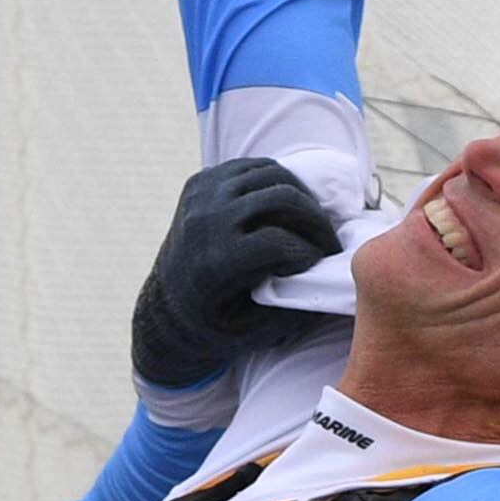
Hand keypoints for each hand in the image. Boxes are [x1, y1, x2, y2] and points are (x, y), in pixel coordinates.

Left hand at [131, 157, 344, 388]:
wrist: (164, 308)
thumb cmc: (215, 326)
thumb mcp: (252, 332)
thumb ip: (292, 310)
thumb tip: (335, 284)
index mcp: (216, 261)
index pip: (280, 241)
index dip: (310, 252)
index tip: (320, 264)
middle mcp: (206, 221)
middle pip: (282, 198)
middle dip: (315, 220)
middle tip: (329, 242)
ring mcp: (201, 195)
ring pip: (272, 174)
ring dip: (302, 198)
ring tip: (312, 225)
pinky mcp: (200, 182)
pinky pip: (253, 168)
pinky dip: (278, 183)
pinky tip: (288, 208)